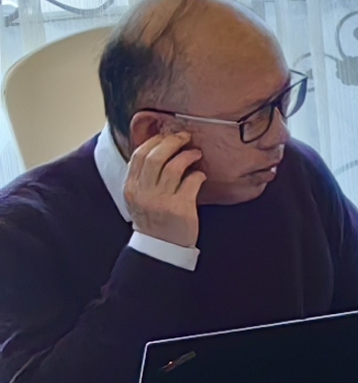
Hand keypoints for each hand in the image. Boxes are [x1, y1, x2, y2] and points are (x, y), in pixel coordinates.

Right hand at [118, 127, 205, 248]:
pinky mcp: (180, 208)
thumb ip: (144, 176)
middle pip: (155, 157)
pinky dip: (198, 174)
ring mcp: (161, 201)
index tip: (167, 135)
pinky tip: (201, 175)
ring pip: (174, 167)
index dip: (154, 141)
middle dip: (171, 142)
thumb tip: (158, 148)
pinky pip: (191, 182)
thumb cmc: (154, 218)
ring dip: (187, 155)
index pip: (138, 155)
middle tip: (185, 137)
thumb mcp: (140, 197)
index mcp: (131, 188)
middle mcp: (143, 193)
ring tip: (196, 153)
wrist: (161, 248)